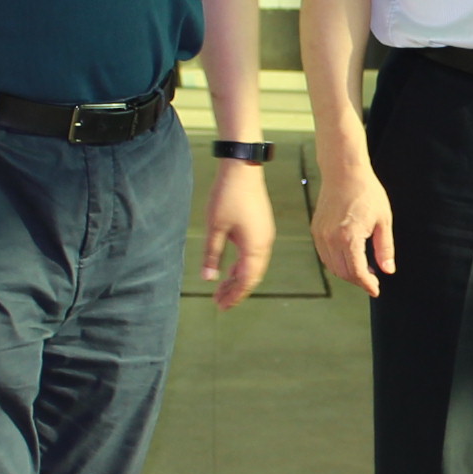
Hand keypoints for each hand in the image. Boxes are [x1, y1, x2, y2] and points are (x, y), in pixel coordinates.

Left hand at [200, 162, 276, 310]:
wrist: (243, 167)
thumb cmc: (228, 196)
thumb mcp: (215, 228)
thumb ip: (212, 255)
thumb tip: (208, 279)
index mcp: (255, 247)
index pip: (246, 280)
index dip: (234, 296)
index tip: (220, 306)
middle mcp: (264, 244)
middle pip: (251, 276)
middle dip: (236, 291)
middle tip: (218, 303)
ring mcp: (264, 235)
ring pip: (253, 266)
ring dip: (238, 279)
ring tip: (221, 289)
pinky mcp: (261, 228)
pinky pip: (254, 255)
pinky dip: (241, 266)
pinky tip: (229, 270)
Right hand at [315, 153, 394, 298]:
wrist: (344, 172)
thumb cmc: (366, 192)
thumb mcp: (383, 221)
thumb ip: (385, 248)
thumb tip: (388, 270)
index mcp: (349, 237)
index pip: (357, 272)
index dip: (368, 285)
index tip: (376, 290)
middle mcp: (331, 239)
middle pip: (343, 273)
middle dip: (359, 280)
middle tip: (373, 279)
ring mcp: (321, 235)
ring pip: (332, 266)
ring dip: (347, 273)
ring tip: (364, 269)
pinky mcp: (316, 230)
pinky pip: (325, 255)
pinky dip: (337, 262)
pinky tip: (350, 257)